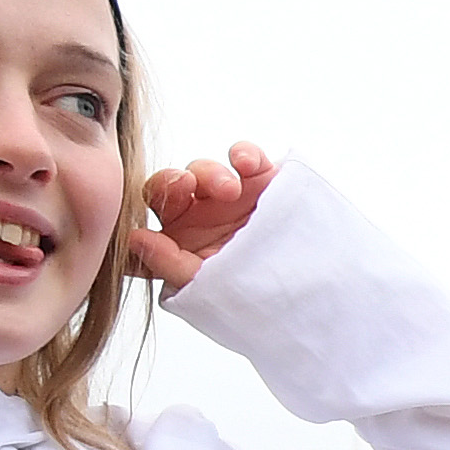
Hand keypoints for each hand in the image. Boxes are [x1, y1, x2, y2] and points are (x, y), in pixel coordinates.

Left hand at [132, 142, 279, 288]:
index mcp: (179, 241)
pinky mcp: (261, 180)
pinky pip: (244, 156)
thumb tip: (135, 238)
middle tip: (184, 187)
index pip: (150, 217)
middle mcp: (199, 215)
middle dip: (172, 182)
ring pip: (202, 170)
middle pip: (170, 186)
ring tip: (230, 190)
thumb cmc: (258, 295)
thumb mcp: (210, 289)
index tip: (150, 221)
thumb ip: (170, 265)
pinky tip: (247, 165)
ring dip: (209, 174)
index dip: (147, 207)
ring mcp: (229, 196)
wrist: (313, 291)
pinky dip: (243, 154)